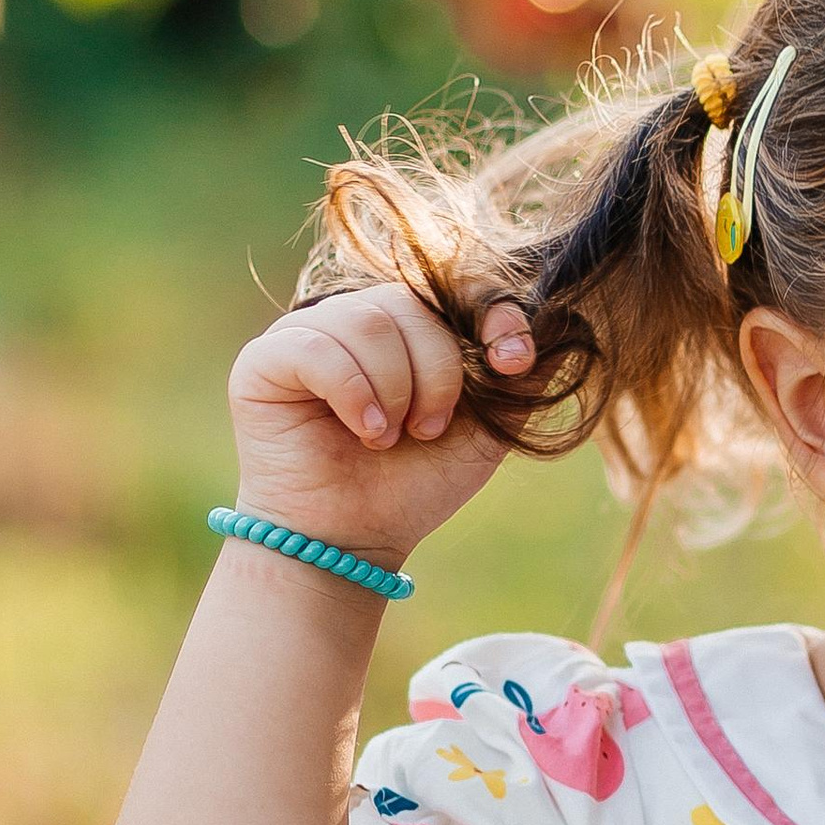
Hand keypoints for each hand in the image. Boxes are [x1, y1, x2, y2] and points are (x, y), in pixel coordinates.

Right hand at [226, 282, 538, 566]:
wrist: (355, 540)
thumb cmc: (414, 484)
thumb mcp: (486, 431)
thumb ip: (517, 381)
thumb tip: (559, 328)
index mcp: (407, 327)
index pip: (453, 284)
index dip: (491, 311)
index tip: (514, 359)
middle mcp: (356, 319)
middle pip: (412, 305)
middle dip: (438, 373)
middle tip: (428, 429)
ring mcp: (307, 333)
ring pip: (368, 322)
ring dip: (395, 389)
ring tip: (390, 437)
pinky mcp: (264, 360)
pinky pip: (317, 347)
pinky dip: (353, 392)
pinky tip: (365, 432)